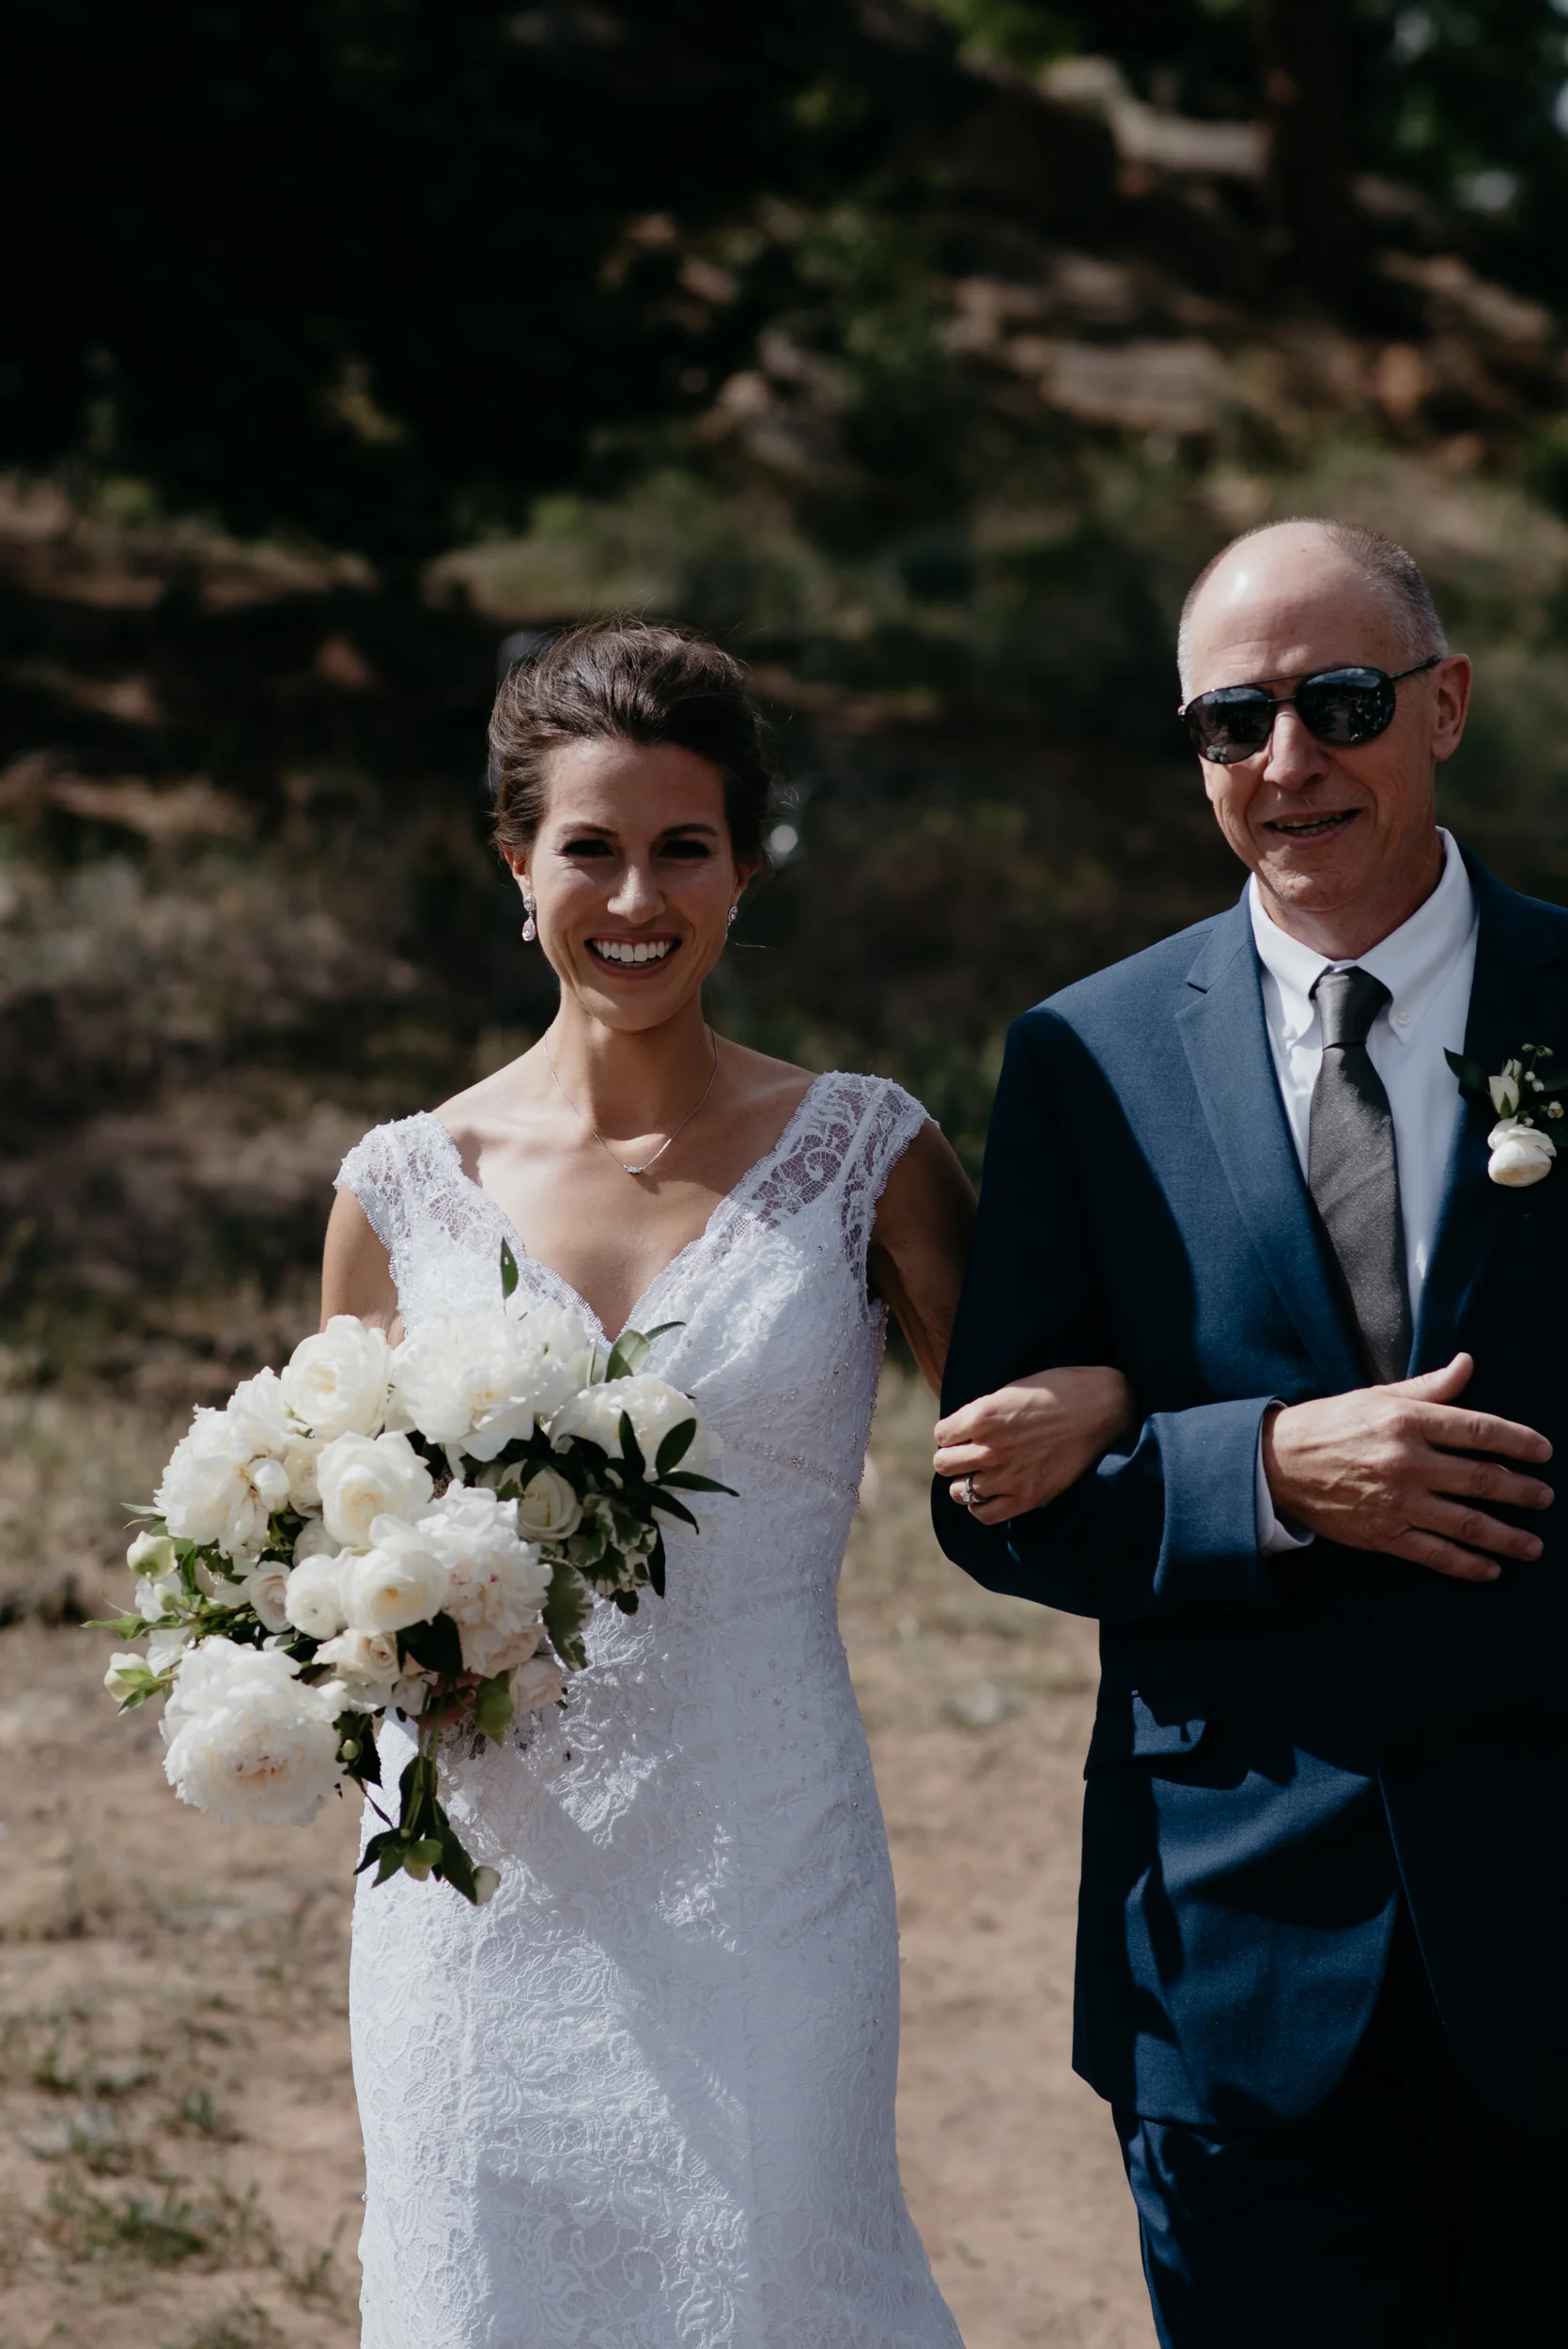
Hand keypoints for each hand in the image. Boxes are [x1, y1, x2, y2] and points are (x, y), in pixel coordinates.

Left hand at [934, 1366, 1136, 1525]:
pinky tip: (990, 1494)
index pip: (941, 1435)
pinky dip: (981, 1505)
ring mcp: (1007, 1475)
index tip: (965, 1433)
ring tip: (981, 1474)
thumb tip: (962, 1430)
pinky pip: (985, 1514)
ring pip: (959, 1491)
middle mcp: (989, 1448)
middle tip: (970, 1453)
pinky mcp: (1027, 1496)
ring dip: (967, 1481)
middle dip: (954, 1457)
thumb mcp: (1011, 1390)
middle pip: (943, 1464)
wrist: (1103, 1409)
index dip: (952, 1433)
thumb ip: (982, 1412)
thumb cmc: (1059, 1391)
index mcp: (982, 1415)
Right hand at [1262, 1352, 1552, 1582]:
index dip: (1517, 1441)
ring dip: (1507, 1536)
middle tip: (1544, 1498)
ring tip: (1533, 1545)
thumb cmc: (1329, 1424)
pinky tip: (1490, 1569)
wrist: (1277, 1463)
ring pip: (1466, 1522)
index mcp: (1406, 1421)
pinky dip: (1467, 1565)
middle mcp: (1406, 1461)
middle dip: (1521, 1491)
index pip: (1478, 1430)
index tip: (1543, 1452)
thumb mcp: (1377, 1396)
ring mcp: (1396, 1501)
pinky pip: (1435, 1554)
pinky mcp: (1383, 1532)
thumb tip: (1466, 1364)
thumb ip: (1428, 1387)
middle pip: (1481, 1479)